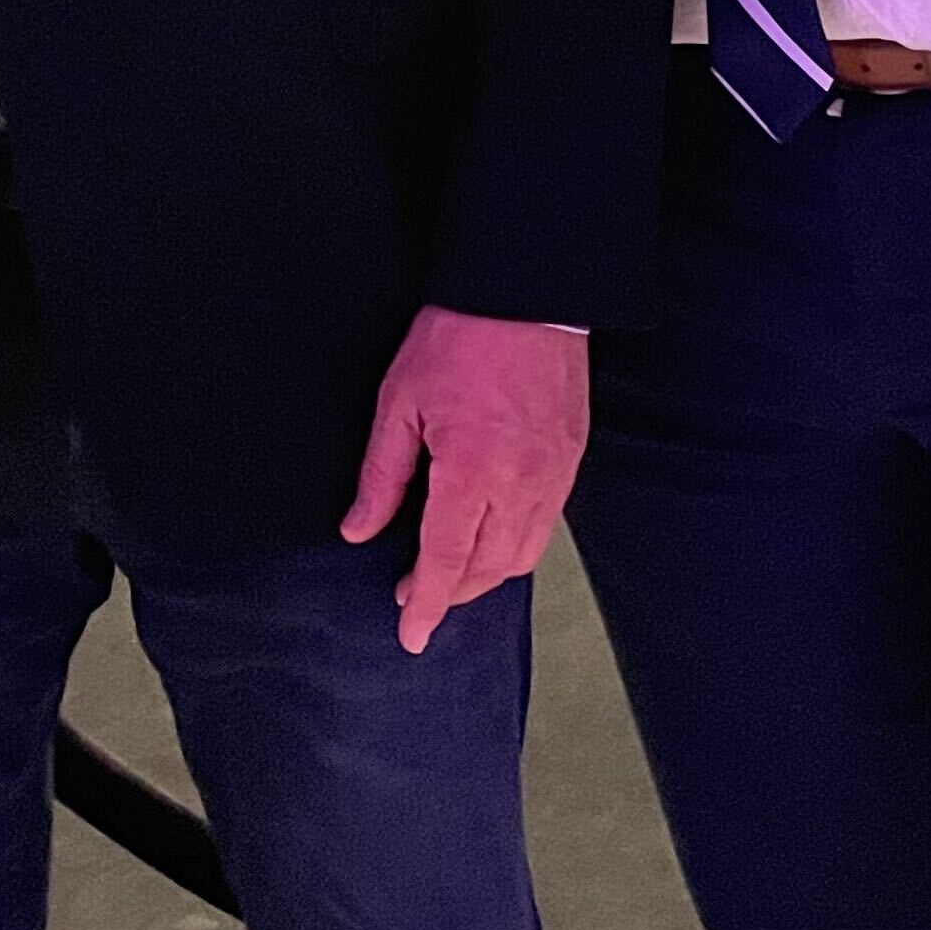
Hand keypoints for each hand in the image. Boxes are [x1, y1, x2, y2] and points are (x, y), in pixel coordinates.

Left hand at [340, 309, 586, 656]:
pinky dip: (514, 546)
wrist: (528, 293)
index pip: (446, 560)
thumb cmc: (459, 337)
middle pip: (487, 569)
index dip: (426, 604)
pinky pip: (544, 526)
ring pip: (521, 556)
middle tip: (415, 594)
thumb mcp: (399, 402)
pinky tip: (490, 537)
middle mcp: (522, 483)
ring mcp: (554, 475)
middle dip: (452, 592)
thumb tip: (358, 530)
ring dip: (484, 575)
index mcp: (472, 470)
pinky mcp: (572, 461)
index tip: (410, 635)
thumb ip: (381, 477)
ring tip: (449, 572)